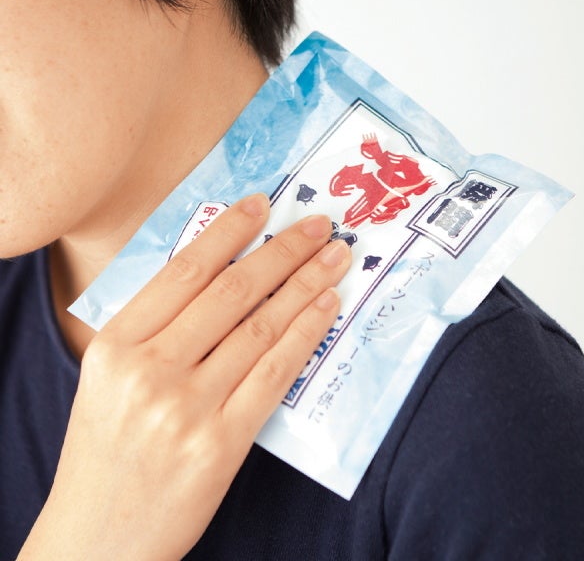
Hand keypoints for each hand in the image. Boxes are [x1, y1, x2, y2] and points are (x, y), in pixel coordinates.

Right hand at [18, 193, 350, 560]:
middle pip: (231, 292)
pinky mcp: (222, 444)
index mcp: (115, 347)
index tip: (262, 204)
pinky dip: (305, 334)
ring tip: (335, 258)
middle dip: (282, 250)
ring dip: (305, 285)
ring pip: (261, 327)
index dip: (228, 231)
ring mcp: (187, 409)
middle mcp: (150, 371)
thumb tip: (218, 272)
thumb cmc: (106, 451)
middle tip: (318, 224)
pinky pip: (274, 374)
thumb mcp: (110, 379)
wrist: (100, 538)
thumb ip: (154, 328)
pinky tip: (326, 306)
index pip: (184, 271)